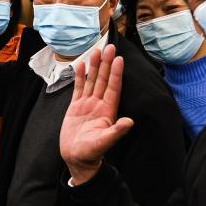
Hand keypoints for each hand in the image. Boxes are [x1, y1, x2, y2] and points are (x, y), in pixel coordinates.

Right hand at [60, 45, 133, 185]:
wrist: (76, 159)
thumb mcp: (104, 142)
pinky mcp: (76, 107)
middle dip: (107, 64)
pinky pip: (78, 88)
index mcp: (108, 111)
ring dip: (94, 66)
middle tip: (110, 47)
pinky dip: (79, 77)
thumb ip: (116, 132)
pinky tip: (80, 66)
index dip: (116, 73)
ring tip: (96, 51)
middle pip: (104, 80)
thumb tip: (130, 122)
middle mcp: (99, 104)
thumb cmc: (91, 153)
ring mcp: (87, 105)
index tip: (119, 59)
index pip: (113, 87)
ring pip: (92, 81)